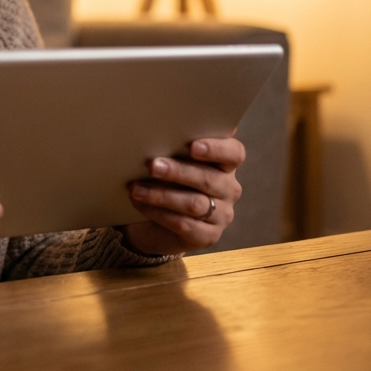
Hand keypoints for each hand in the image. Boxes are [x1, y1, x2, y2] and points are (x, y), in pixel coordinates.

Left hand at [120, 137, 244, 255]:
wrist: (156, 222)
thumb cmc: (167, 182)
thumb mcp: (172, 162)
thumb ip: (174, 148)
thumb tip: (154, 133)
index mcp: (226, 164)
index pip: (233, 153)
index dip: (216, 148)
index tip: (193, 146)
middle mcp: (229, 189)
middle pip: (208, 178)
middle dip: (178, 171)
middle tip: (152, 165)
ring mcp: (222, 215)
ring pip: (194, 203)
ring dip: (161, 195)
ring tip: (136, 189)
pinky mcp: (208, 237)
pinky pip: (184, 224)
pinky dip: (158, 213)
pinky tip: (140, 204)